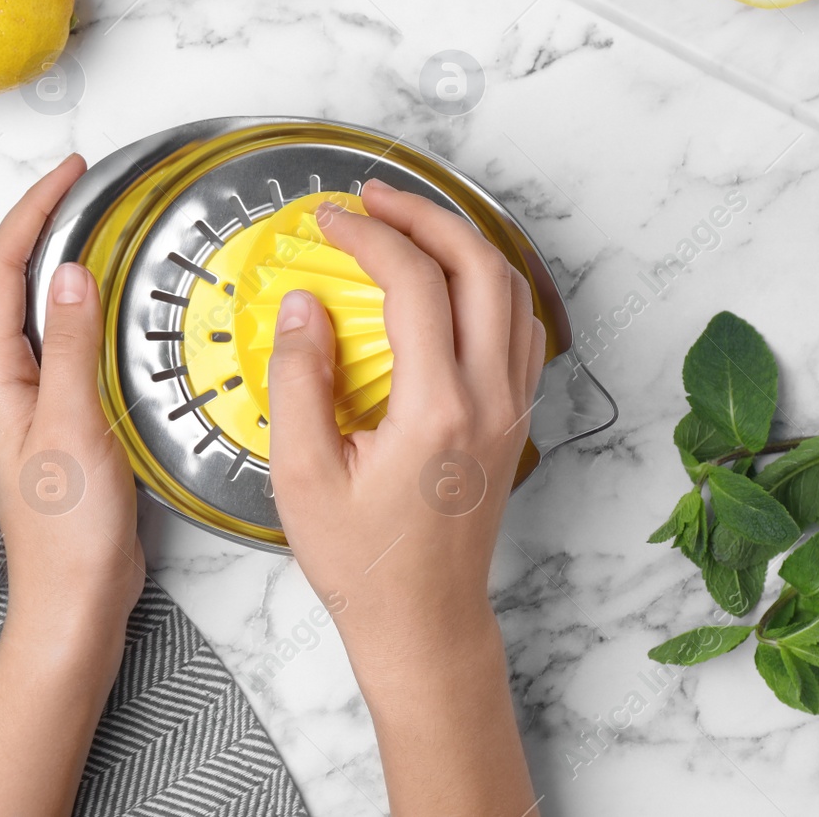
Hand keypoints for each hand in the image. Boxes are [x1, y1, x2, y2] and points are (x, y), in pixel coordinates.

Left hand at [0, 156, 144, 816]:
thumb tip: (73, 271)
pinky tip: (112, 301)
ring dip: (63, 259)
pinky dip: (83, 304)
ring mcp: (26, 396)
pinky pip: (62, 338)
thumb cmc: (67, 527)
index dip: (33, 210)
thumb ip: (72, 343)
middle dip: (43, 223)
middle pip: (10, 277)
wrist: (74, 596)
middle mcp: (0, 378)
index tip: (69, 172)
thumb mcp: (73, 422)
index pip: (1, 266)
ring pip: (36, 306)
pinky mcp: (55, 414)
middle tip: (87, 184)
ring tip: (100, 223)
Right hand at [266, 177, 544, 814]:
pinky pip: (517, 326)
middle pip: (480, 267)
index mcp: (436, 410)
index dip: (370, 236)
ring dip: (461, 242)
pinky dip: (486, 283)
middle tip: (374, 197)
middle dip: (426, 216)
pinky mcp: (514, 418)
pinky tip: (447, 282)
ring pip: (510, 290)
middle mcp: (488, 399)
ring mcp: (511, 407)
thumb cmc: (365, 562)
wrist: (423, 621)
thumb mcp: (304, 476)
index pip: (414, 285)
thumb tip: (305, 305)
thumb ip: (301, 381)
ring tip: (408, 225)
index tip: (330, 220)